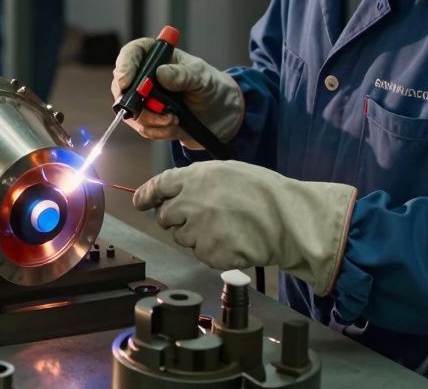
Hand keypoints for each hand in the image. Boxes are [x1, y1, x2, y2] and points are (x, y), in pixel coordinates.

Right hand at [110, 38, 243, 147]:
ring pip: (130, 111)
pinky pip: (142, 128)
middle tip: (156, 108)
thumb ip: (183, 75)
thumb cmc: (210, 87)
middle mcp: (145, 76)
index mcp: (156, 57)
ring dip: (151, 119)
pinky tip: (174, 126)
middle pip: (122, 86)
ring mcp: (144, 99)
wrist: (220, 115)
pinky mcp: (149, 119)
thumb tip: (160, 73)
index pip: (131, 54)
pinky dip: (158, 130)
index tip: (126, 81)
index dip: (125, 66)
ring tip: (174, 119)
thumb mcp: (202, 78)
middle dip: (136, 102)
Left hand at [133, 160, 356, 294]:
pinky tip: (232, 242)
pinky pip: (200, 255)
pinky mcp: (207, 253)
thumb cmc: (264, 192)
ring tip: (225, 229)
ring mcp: (197, 230)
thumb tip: (179, 190)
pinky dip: (212, 252)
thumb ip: (198, 181)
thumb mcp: (227, 171)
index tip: (141, 203)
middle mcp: (189, 203)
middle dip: (176, 220)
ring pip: (182, 238)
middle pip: (165, 217)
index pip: (157, 186)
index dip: (146, 196)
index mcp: (193, 178)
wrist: (286, 219)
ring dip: (195, 237)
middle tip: (201, 219)